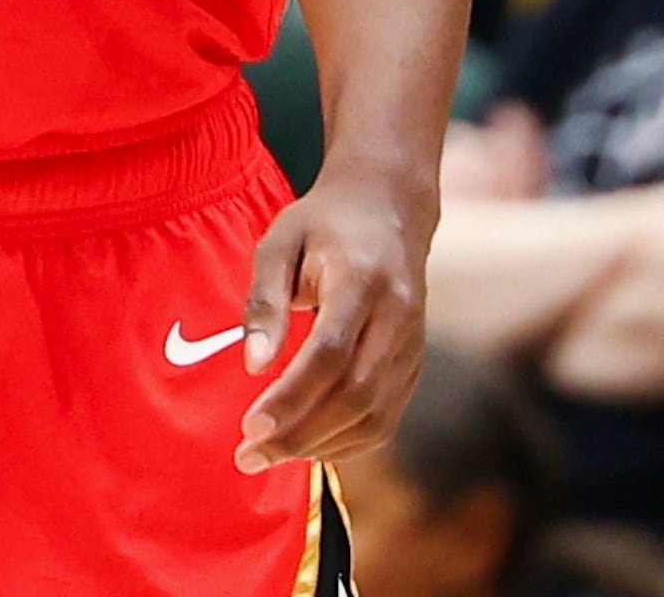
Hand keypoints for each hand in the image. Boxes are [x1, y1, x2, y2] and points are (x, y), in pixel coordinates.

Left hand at [236, 163, 431, 473]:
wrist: (389, 207)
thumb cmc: (323, 223)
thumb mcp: (279, 241)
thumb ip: (265, 300)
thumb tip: (254, 365)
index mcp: (363, 280)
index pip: (329, 353)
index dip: (291, 396)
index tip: (250, 427)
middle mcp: (398, 317)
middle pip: (354, 394)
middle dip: (299, 433)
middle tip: (248, 456)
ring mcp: (413, 344)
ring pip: (375, 414)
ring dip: (321, 444)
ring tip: (268, 455)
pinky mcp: (415, 363)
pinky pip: (386, 416)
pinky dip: (348, 441)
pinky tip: (308, 446)